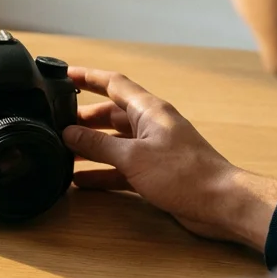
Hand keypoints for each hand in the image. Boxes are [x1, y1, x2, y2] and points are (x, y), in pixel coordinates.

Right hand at [61, 67, 276, 250]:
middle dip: (83, 118)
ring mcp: (153, 148)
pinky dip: (102, 171)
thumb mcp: (133, 156)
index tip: (64, 75)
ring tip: (62, 153)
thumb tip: (69, 133)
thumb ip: (98, 145)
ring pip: (114, 141)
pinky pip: (121, 166)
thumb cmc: (183, 173)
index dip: (87, 77)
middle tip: (56, 124)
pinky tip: (81, 181)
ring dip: (90, 147)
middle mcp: (150, 124)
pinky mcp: (155, 171)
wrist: (220, 202)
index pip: (113, 84)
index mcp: (149, 110)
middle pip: (111, 114)